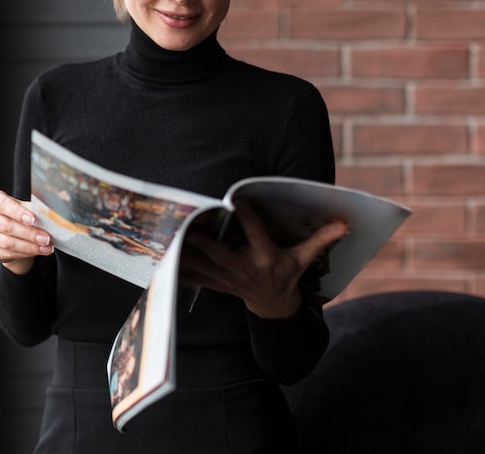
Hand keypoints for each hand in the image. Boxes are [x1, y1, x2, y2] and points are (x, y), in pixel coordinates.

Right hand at [0, 190, 52, 274]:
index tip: (33, 219)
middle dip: (29, 233)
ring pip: (6, 242)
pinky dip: (24, 253)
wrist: (13, 233)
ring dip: (29, 246)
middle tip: (46, 237)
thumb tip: (48, 215)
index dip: (17, 212)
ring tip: (46, 246)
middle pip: (5, 225)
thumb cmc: (19, 216)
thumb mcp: (26, 208)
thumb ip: (34, 210)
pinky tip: (37, 251)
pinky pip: (6, 254)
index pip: (1, 204)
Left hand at [179, 201, 348, 319]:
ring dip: (186, 254)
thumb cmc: (287, 275)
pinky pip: (196, 278)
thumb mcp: (304, 259)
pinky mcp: (218, 284)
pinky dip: (180, 270)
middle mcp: (245, 270)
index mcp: (266, 259)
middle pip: (222, 255)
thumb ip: (320, 240)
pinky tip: (162, 261)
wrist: (274, 306)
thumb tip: (344, 224)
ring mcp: (229, 280)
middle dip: (205, 243)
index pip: (257, 236)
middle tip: (188, 225)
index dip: (247, 219)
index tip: (235, 201)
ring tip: (171, 238)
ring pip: (204, 266)